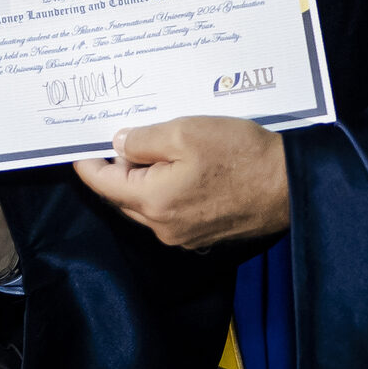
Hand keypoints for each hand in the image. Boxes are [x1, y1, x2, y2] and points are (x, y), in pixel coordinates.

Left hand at [72, 116, 288, 249]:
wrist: (289, 185)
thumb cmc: (239, 155)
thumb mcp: (185, 132)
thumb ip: (144, 139)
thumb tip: (119, 145)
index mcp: (153, 201)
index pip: (104, 186)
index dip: (88, 165)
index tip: (78, 149)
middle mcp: (164, 227)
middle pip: (123, 198)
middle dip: (116, 171)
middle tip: (118, 141)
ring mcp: (185, 236)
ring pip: (147, 206)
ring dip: (142, 181)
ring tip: (149, 149)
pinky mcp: (204, 235)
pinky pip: (171, 212)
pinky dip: (164, 191)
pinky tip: (177, 169)